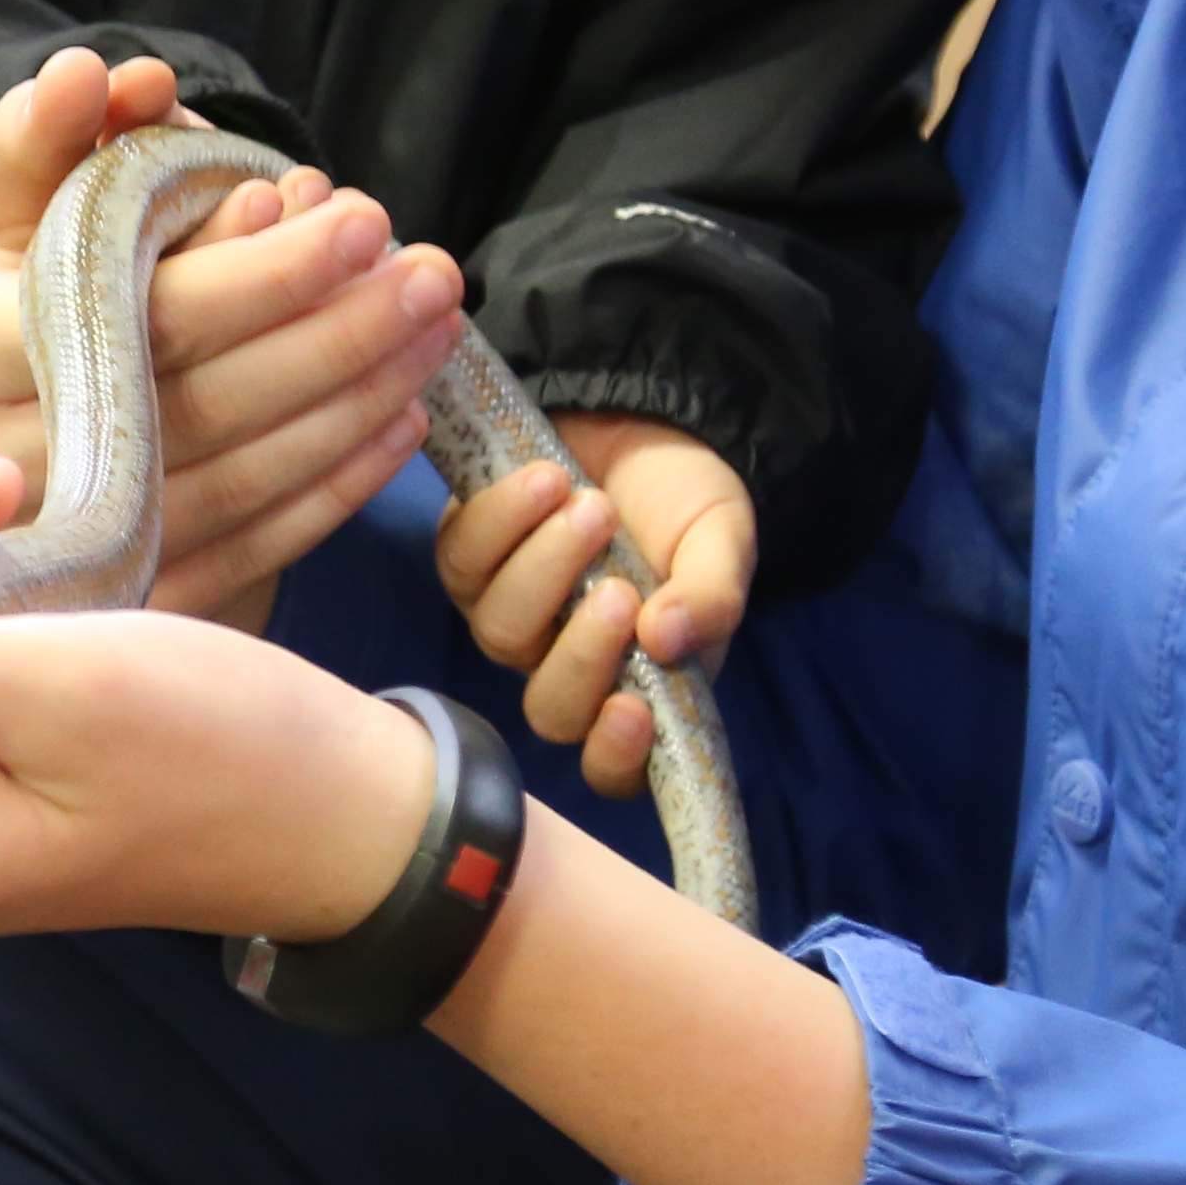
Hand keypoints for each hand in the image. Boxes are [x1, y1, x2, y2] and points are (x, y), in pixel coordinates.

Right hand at [0, 50, 468, 628]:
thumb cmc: (6, 298)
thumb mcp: (0, 205)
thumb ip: (48, 133)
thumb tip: (113, 81)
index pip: (140, 312)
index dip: (256, 268)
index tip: (352, 213)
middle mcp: (12, 460)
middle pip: (205, 397)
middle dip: (336, 329)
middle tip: (431, 271)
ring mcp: (76, 544)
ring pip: (243, 476)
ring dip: (355, 400)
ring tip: (434, 327)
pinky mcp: (131, 598)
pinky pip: (255, 545)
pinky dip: (338, 485)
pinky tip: (400, 420)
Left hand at [433, 418, 752, 796]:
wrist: (641, 419)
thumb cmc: (686, 499)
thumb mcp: (722, 541)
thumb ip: (711, 596)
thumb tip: (666, 638)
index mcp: (641, 682)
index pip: (615, 766)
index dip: (614, 756)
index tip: (630, 707)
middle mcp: (567, 664)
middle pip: (549, 708)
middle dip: (580, 653)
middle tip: (619, 586)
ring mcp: (512, 616)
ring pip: (500, 630)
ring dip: (544, 568)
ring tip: (592, 504)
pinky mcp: (468, 560)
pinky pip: (463, 558)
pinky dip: (503, 518)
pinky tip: (547, 478)